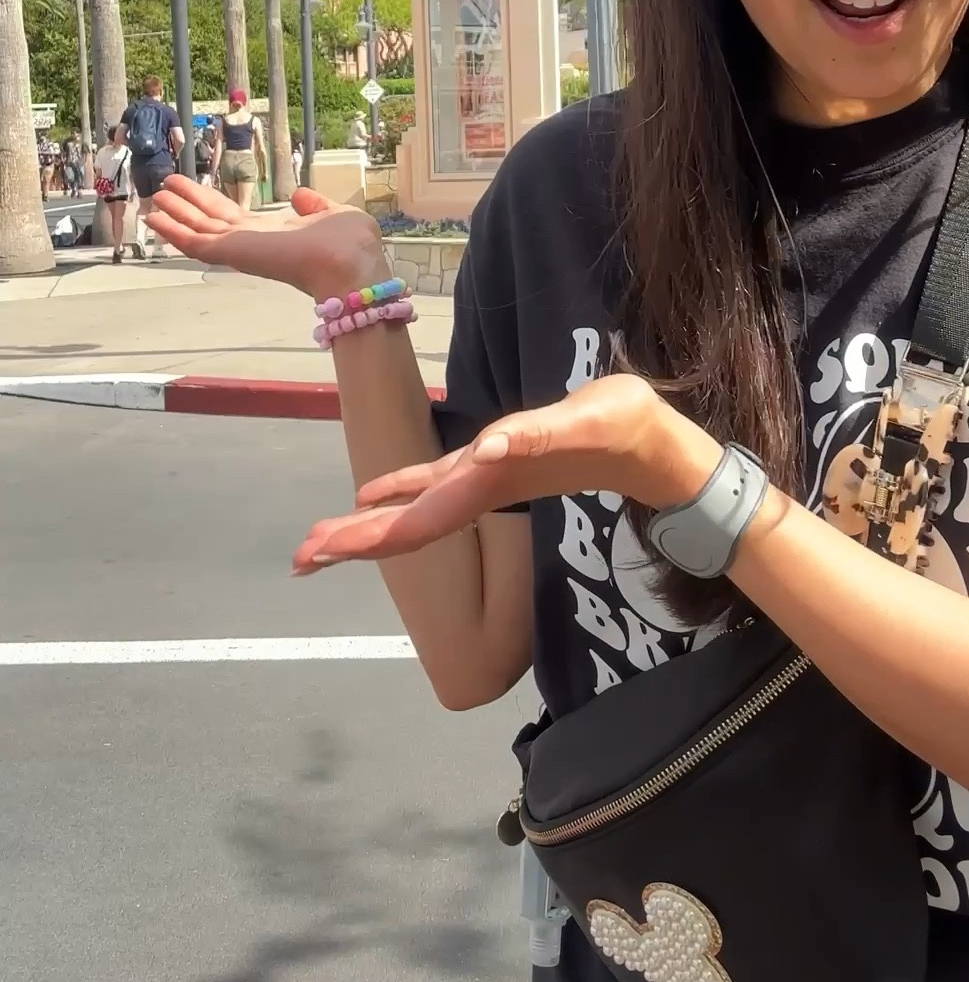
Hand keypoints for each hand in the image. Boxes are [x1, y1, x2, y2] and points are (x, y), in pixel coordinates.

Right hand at [146, 173, 387, 297]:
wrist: (348, 268)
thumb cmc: (349, 245)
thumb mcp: (334, 215)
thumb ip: (316, 206)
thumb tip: (302, 196)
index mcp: (275, 233)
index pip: (235, 218)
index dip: (213, 204)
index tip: (196, 192)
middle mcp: (252, 241)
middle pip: (209, 221)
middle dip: (187, 205)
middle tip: (163, 188)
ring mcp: (239, 248)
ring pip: (197, 230)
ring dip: (174, 214)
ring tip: (151, 200)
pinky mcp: (232, 253)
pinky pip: (195, 242)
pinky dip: (173, 230)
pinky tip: (154, 218)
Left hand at [292, 374, 721, 571]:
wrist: (656, 450)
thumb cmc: (628, 431)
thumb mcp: (587, 422)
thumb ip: (538, 437)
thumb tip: (484, 450)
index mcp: (494, 481)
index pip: (423, 518)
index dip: (375, 533)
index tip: (327, 548)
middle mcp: (482, 487)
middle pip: (407, 524)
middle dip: (354, 541)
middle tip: (299, 559)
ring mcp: (487, 478)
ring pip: (414, 509)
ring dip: (366, 526)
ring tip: (319, 541)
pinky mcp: (497, 464)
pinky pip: (435, 483)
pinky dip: (398, 490)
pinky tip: (370, 496)